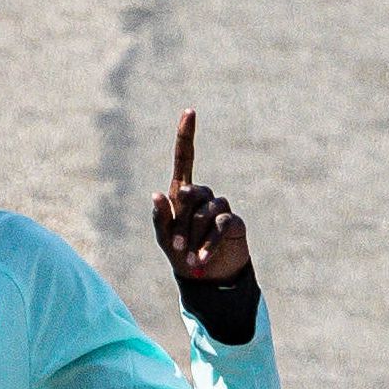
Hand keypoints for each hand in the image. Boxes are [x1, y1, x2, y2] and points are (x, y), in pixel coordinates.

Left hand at [148, 110, 249, 281]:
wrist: (205, 276)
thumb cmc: (180, 252)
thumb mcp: (164, 238)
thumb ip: (160, 218)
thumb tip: (156, 194)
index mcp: (181, 192)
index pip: (184, 157)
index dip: (186, 134)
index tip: (189, 111)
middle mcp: (202, 194)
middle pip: (190, 193)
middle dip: (181, 221)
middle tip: (176, 246)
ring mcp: (219, 206)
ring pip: (206, 210)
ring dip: (194, 234)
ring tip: (188, 257)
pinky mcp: (232, 221)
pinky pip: (220, 225)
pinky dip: (209, 243)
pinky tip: (200, 259)